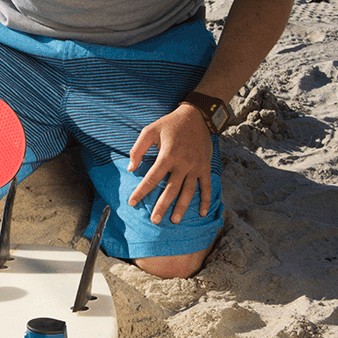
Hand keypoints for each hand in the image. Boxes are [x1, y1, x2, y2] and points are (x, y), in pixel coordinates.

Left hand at [127, 105, 213, 224]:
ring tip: (175, 220)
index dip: (142, 191)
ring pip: (189, 191)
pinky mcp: (205, 167)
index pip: (153, 178)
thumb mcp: (150, 130)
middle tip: (155, 221)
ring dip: (182, 207)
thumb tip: (131, 168)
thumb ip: (138, 149)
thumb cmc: (170, 124)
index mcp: (168, 155)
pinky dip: (206, 200)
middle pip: (171, 189)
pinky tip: (203, 213)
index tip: (132, 202)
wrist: (197, 116)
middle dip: (162, 206)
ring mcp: (196, 166)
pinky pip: (207, 186)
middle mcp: (183, 163)